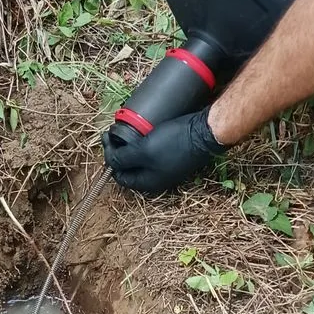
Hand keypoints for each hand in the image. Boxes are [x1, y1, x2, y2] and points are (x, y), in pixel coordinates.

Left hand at [101, 108, 226, 196]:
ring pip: (141, 159)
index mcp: (148, 182)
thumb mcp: (143, 150)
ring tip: (124, 131)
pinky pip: (152, 152)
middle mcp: (157, 178)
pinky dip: (143, 143)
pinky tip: (141, 132)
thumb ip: (123, 158)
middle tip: (112, 134)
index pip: (121, 176)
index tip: (106, 140)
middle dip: (118, 152)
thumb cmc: (175, 143)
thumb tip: (108, 162)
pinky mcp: (174, 156)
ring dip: (130, 146)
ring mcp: (167, 167)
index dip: (110, 159)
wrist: (207, 133)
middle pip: (130, 168)